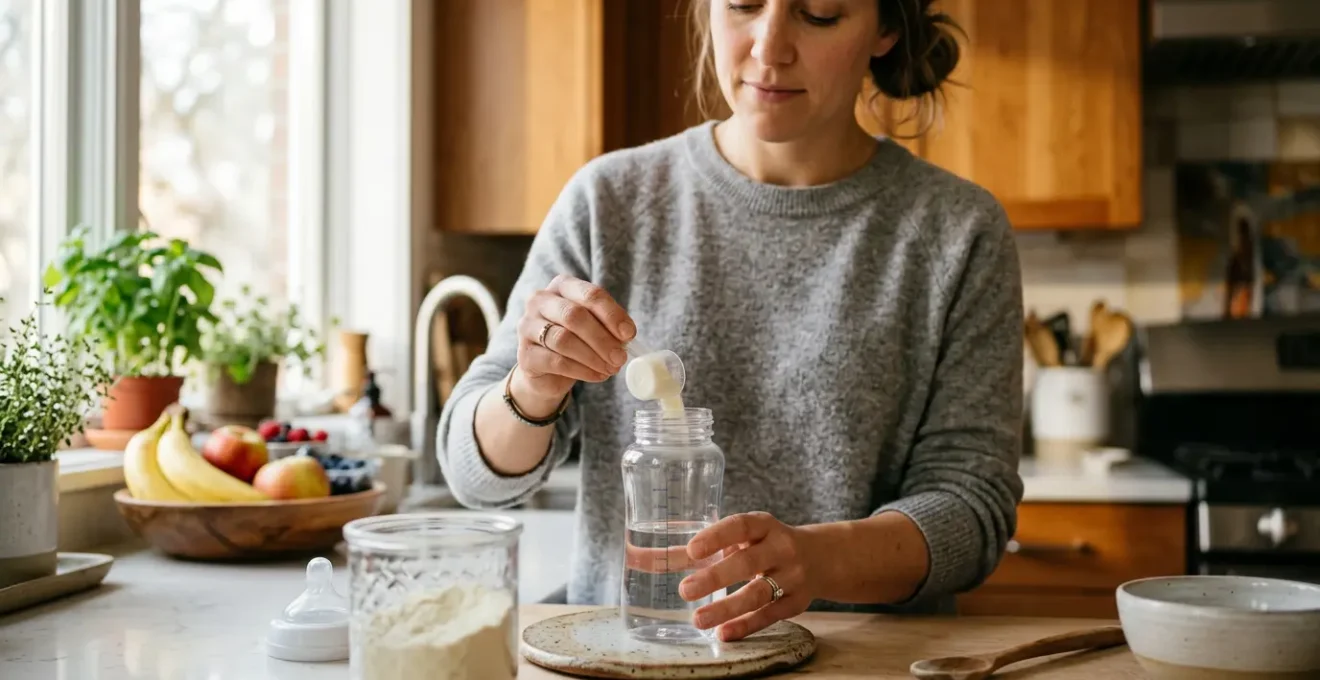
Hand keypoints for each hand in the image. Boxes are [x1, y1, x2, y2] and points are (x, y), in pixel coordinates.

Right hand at [514, 274, 635, 404]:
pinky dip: (582, 370)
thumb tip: (625, 337)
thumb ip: (609, 327)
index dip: (612, 315)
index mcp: (562, 286)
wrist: (548, 370)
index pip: (590, 294)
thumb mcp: (596, 327)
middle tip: (620, 357)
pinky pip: (556, 362)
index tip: (629, 334)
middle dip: (602, 338)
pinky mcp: (525, 355)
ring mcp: (527, 326)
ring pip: (563, 340)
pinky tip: (597, 376)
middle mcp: (540, 300)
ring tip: (610, 369)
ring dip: (593, 357)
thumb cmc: (577, 340)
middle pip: (574, 316)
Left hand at [678, 512, 816, 641]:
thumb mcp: (738, 539)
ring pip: (760, 593)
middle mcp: (781, 548)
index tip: (692, 549)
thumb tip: (637, 558)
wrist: (821, 558)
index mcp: (764, 526)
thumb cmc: (763, 545)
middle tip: (685, 590)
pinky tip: (723, 633)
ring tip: (698, 619)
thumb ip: (690, 550)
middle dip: (717, 576)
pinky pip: (770, 616)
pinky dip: (746, 626)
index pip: (742, 526)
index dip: (718, 536)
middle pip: (749, 562)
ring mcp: (792, 576)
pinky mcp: (797, 602)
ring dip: (728, 607)